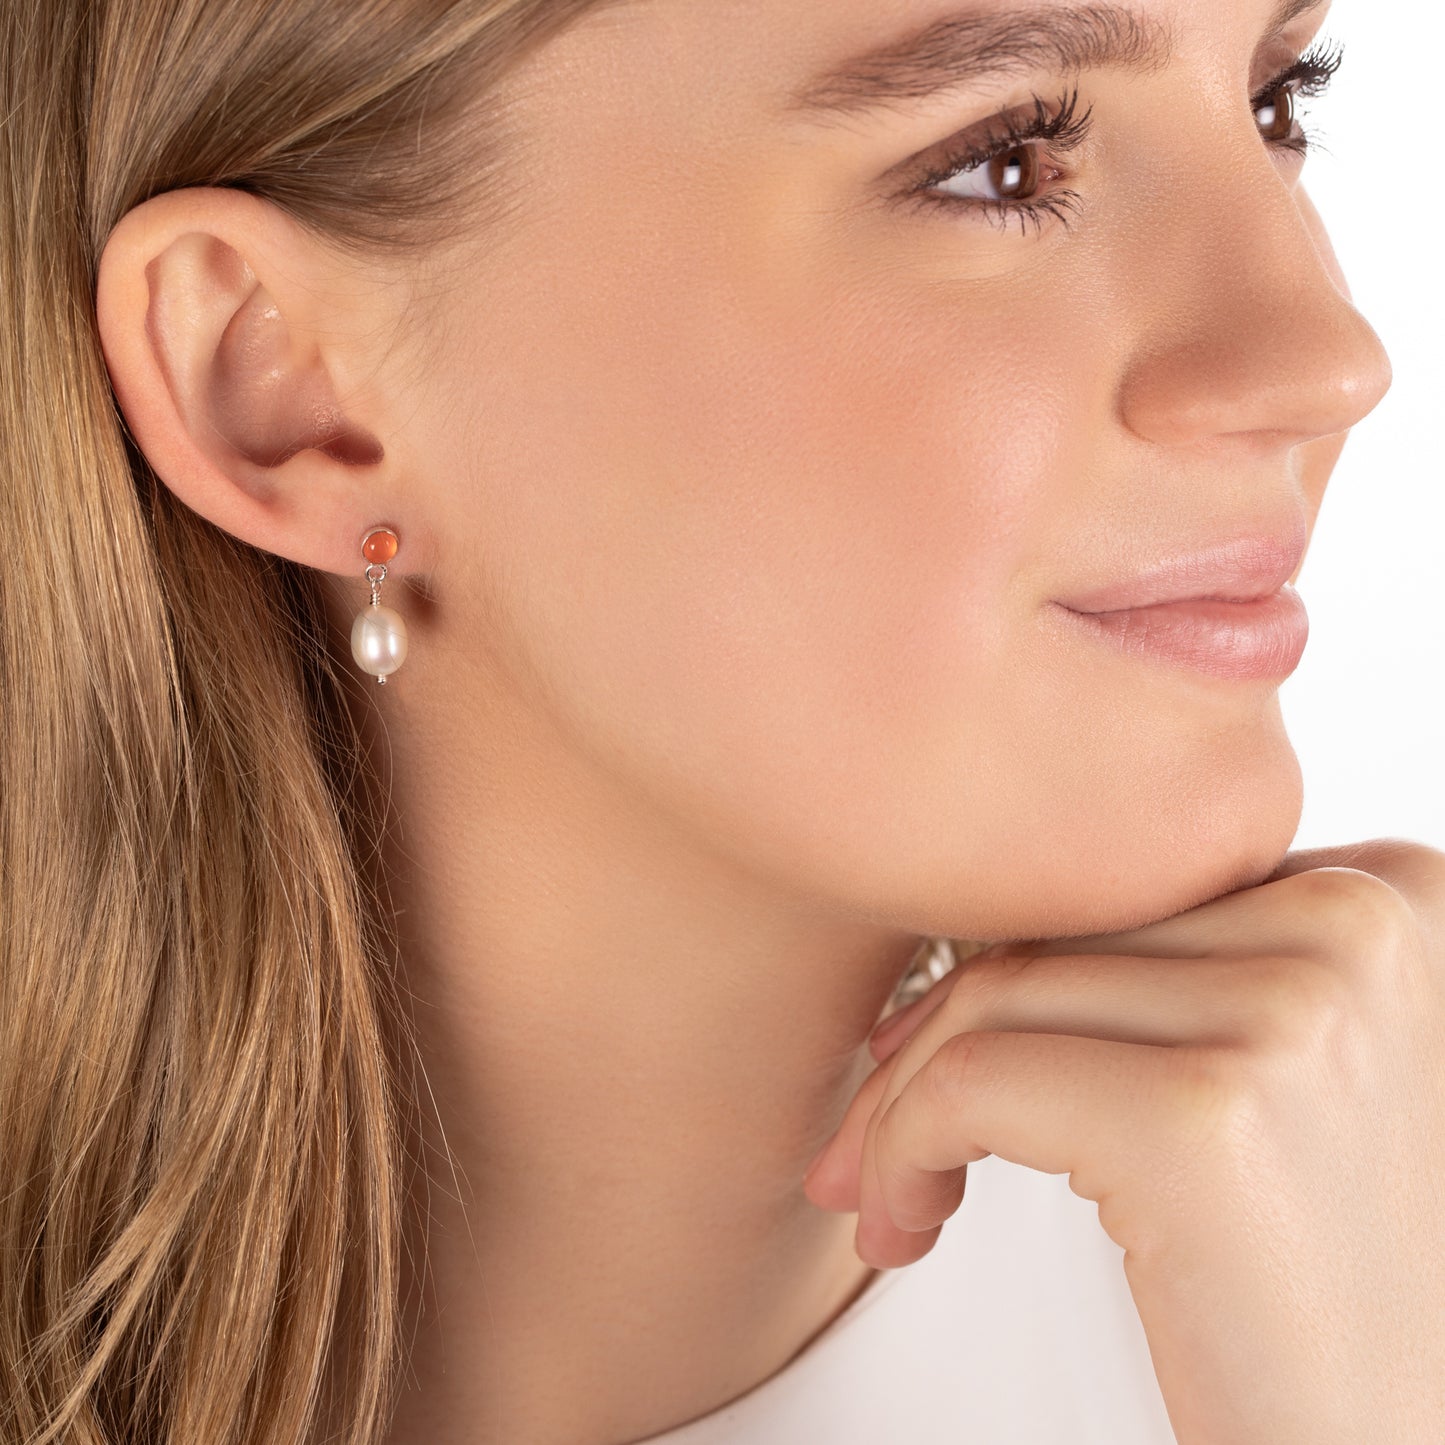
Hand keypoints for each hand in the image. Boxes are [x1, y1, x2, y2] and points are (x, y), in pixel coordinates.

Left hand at [803, 839, 1444, 1443]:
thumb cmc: (1326, 1287)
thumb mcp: (1279, 1070)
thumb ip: (1190, 962)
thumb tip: (974, 908)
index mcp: (1388, 891)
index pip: (1124, 883)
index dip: (1009, 966)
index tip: (921, 1052)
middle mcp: (1360, 923)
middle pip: (1057, 932)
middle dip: (933, 1035)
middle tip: (866, 1137)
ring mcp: (1294, 1011)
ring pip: (997, 996)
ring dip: (900, 1103)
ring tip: (891, 1194)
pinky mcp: (1206, 1117)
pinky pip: (973, 1082)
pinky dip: (901, 1149)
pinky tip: (908, 1221)